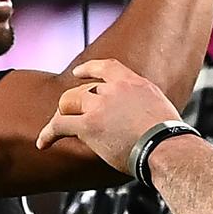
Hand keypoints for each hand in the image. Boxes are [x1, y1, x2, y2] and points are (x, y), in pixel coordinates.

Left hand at [36, 59, 180, 173]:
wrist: (164, 146)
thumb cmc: (168, 135)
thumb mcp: (159, 106)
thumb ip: (143, 104)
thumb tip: (141, 117)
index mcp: (133, 82)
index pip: (106, 67)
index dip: (88, 69)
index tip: (79, 73)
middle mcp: (113, 89)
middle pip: (82, 89)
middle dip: (73, 103)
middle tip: (69, 115)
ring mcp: (99, 106)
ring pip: (68, 103)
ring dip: (61, 116)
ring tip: (55, 130)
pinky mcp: (88, 125)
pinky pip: (59, 125)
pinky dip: (48, 134)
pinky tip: (44, 142)